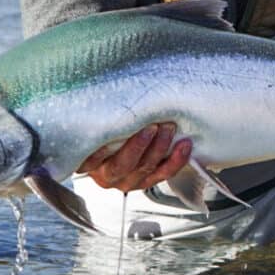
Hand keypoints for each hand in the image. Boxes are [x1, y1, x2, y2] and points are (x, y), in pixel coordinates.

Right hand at [76, 122, 191, 192]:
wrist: (118, 144)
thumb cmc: (105, 128)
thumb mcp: (94, 123)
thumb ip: (98, 115)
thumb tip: (97, 92)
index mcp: (90, 163)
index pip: (93, 159)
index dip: (102, 149)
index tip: (113, 130)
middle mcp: (108, 176)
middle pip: (124, 164)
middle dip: (139, 145)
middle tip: (151, 126)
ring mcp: (129, 181)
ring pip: (146, 168)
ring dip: (160, 147)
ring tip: (169, 127)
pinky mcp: (148, 182)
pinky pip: (164, 173)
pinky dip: (177, 160)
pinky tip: (184, 145)